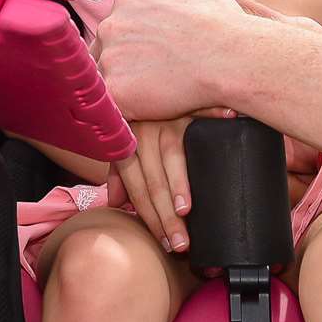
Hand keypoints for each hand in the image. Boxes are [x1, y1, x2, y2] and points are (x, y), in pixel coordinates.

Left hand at [94, 0, 244, 121]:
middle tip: (155, 77)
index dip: (134, 44)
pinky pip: (114, 105)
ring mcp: (110, 59)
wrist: (230, 57)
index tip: (152, 56)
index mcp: (128, 1)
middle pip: (106, 50)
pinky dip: (130, 109)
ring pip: (107, 79)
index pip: (118, 26)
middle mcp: (111, 26)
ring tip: (157, 95)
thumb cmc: (223, 23)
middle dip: (125, 64)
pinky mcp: (116, 91)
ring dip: (127, 87)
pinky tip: (152, 109)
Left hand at [107, 117, 195, 253]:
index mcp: (127, 143)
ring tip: (185, 215)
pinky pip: (189, 142)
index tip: (164, 243)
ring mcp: (164, 121)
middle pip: (151, 182)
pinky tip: (206, 173)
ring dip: (178, 192)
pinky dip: (194, 164)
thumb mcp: (129, 139)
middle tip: (179, 244)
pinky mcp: (186, 113)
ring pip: (168, 164)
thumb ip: (120, 169)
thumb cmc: (148, 114)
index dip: (149, 217)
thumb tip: (116, 202)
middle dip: (165, 217)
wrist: (167, 76)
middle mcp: (141, 132)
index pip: (136, 188)